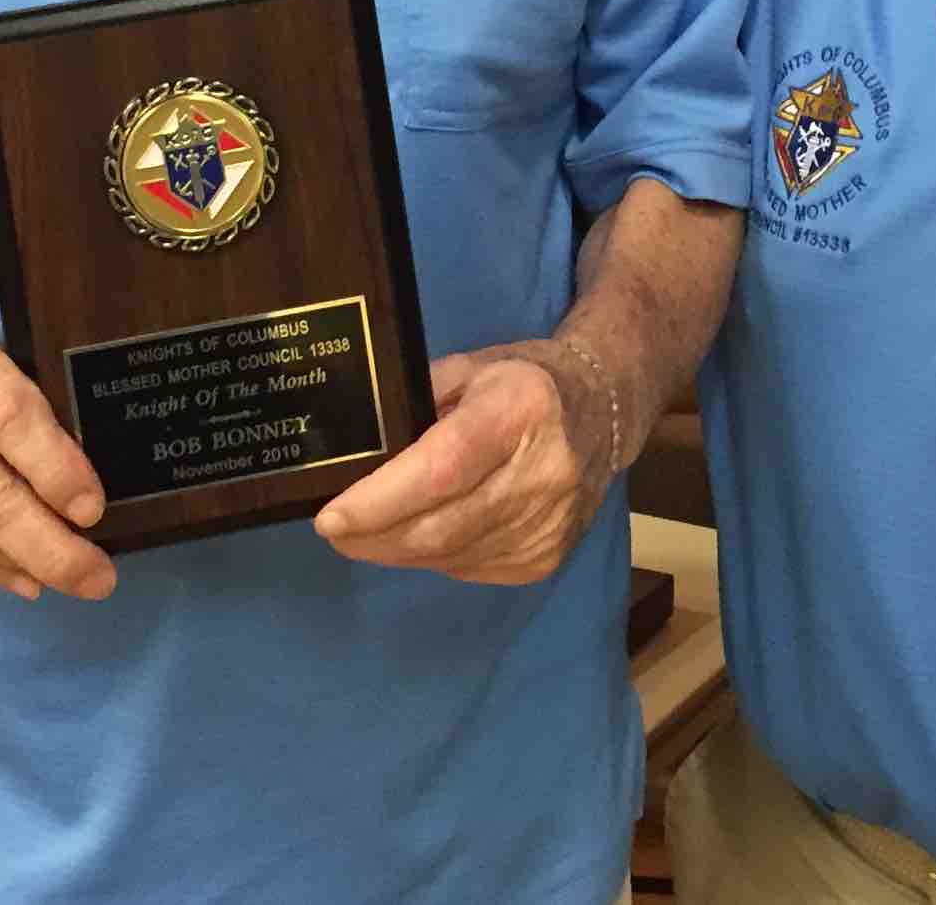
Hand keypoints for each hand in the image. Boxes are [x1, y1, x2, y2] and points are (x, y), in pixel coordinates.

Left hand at [312, 341, 614, 584]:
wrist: (604, 412)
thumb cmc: (525, 381)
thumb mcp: (470, 367)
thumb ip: (415, 400)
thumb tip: (355, 447)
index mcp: (520, 411)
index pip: (443, 468)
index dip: (383, 499)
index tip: (331, 515)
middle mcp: (541, 475)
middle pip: (440, 525)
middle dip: (373, 535)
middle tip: (332, 528)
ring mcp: (547, 526)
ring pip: (448, 555)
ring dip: (396, 549)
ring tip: (364, 532)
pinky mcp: (545, 560)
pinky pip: (467, 567)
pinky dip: (430, 556)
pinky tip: (416, 535)